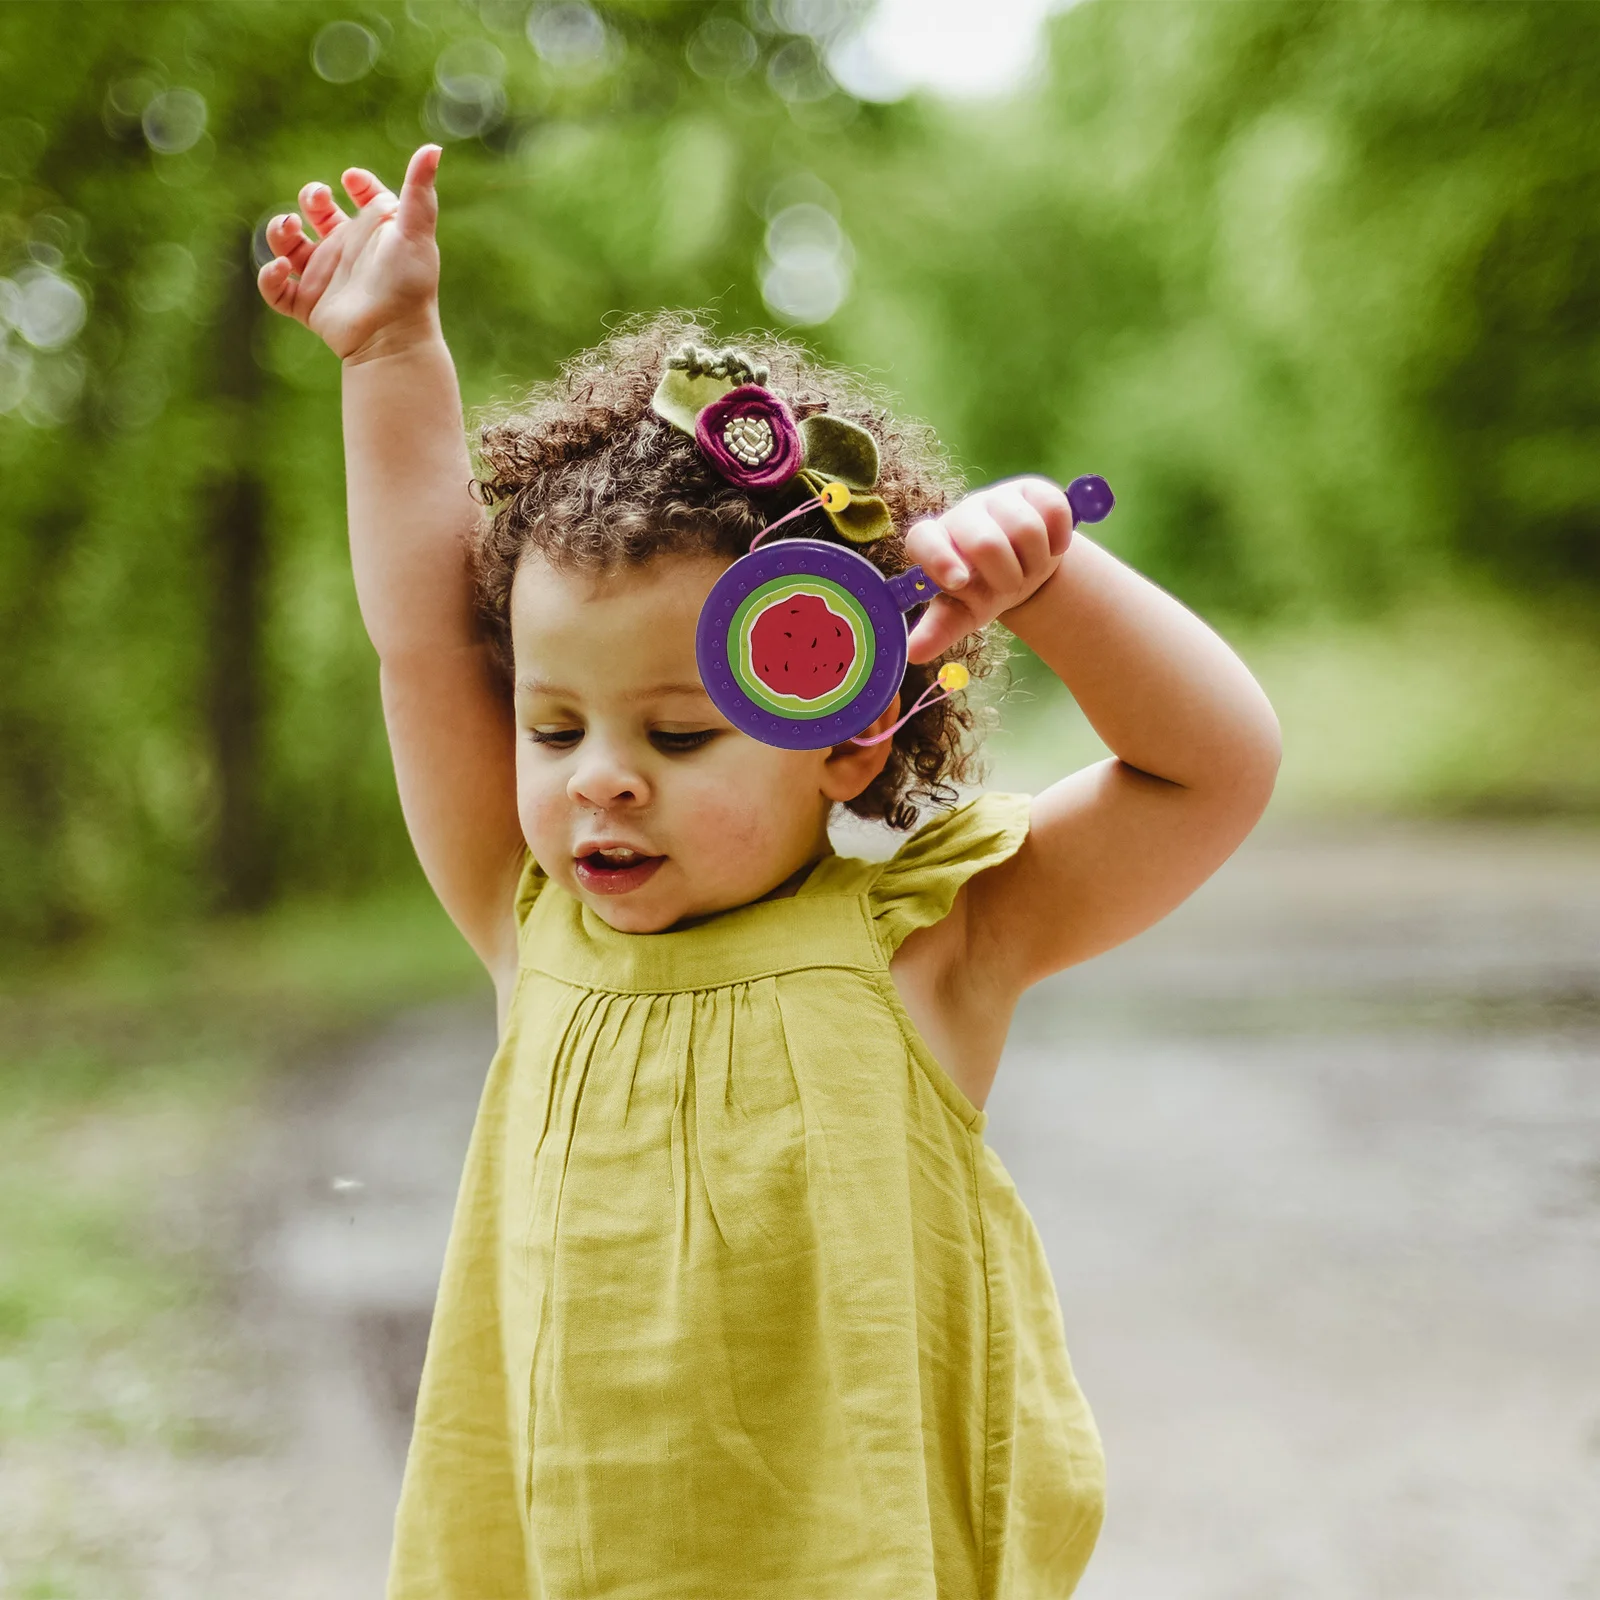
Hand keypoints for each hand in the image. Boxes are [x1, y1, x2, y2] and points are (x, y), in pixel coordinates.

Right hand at [257, 144, 442, 361]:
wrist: (393, 337)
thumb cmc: (408, 284)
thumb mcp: (414, 232)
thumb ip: (418, 190)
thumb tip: (434, 147)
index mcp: (374, 233)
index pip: (365, 197)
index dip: (358, 183)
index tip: (351, 179)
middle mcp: (349, 252)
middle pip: (319, 214)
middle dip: (310, 199)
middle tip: (317, 199)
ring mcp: (326, 279)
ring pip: (290, 246)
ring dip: (279, 231)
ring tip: (290, 228)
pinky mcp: (309, 306)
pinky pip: (275, 289)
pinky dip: (270, 276)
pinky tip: (285, 267)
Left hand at [903, 476, 1073, 662]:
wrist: (1023, 569)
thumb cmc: (983, 591)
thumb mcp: (962, 614)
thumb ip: (938, 630)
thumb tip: (914, 654)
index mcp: (935, 541)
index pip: (924, 538)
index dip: (939, 558)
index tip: (957, 582)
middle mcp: (963, 514)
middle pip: (985, 542)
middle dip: (1006, 577)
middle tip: (1010, 586)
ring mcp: (998, 497)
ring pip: (1026, 529)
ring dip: (1035, 563)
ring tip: (1029, 568)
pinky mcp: (1033, 489)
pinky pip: (1055, 510)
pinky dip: (1059, 539)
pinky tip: (1052, 547)